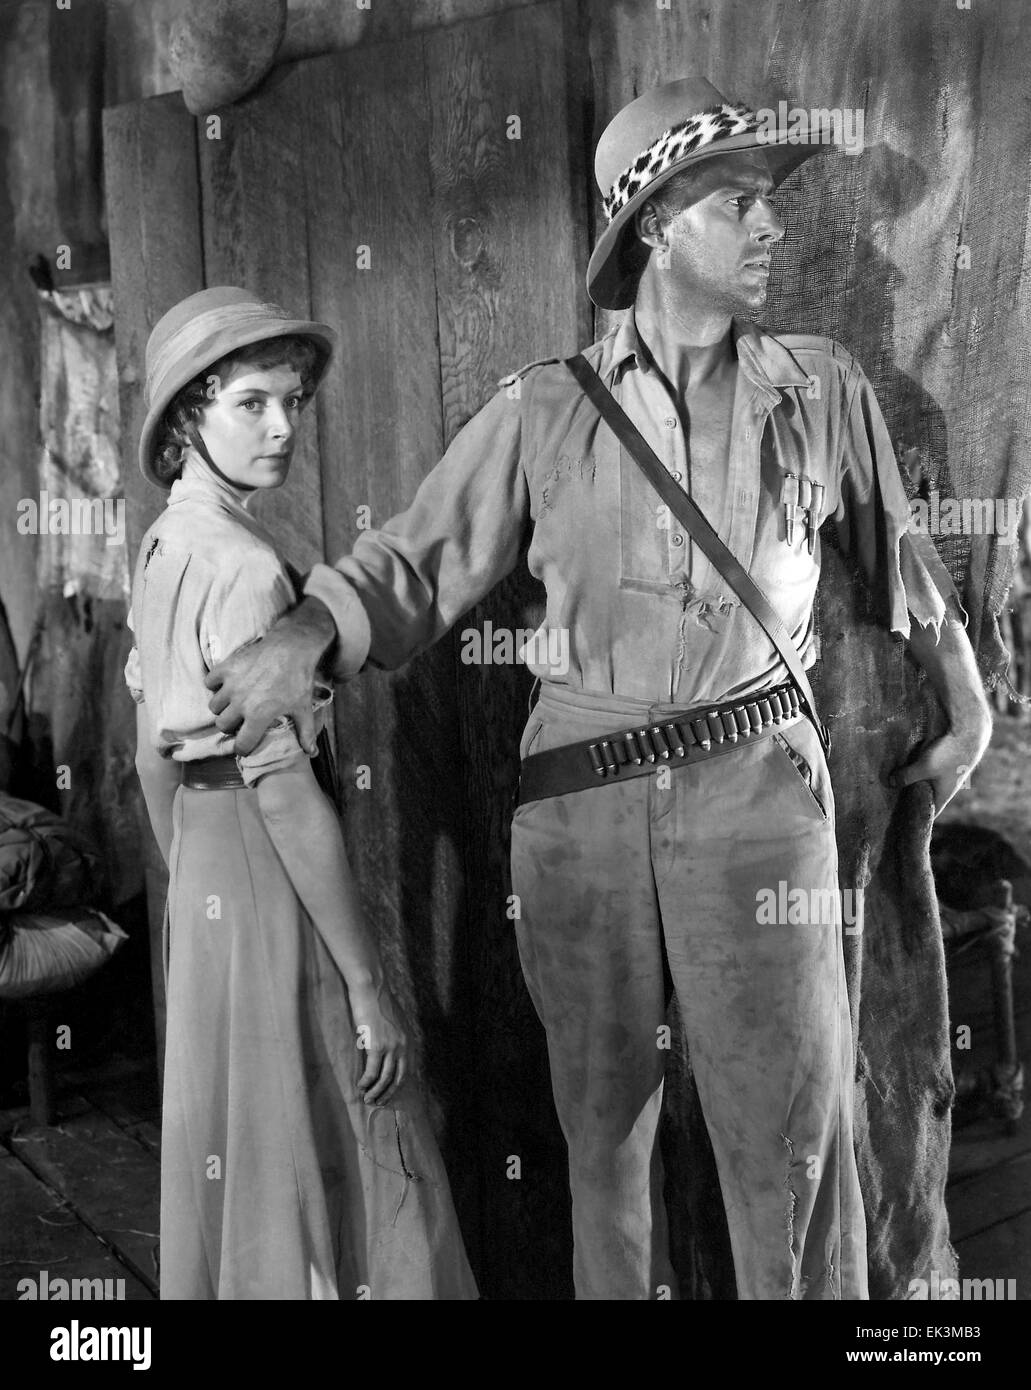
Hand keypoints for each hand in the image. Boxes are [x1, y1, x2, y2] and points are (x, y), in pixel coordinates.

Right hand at [205, 598, 334, 754]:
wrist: (291, 647)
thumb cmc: (298, 679)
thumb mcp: (303, 708)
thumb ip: (306, 733)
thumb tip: (312, 754)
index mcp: (258, 716)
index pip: (241, 744)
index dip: (244, 748)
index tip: (246, 744)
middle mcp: (240, 702)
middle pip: (222, 726)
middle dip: (231, 726)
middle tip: (241, 721)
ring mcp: (231, 684)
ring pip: (214, 707)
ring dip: (222, 708)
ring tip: (234, 703)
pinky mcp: (226, 668)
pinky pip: (210, 683)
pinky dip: (215, 685)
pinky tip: (227, 685)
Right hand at [351, 982, 408, 1105]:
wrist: (371, 988)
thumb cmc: (378, 1002)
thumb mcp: (393, 1021)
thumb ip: (394, 1036)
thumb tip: (387, 1049)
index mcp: (409, 1040)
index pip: (407, 1070)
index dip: (397, 1085)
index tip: (389, 1093)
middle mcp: (403, 1045)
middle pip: (398, 1078)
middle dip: (388, 1093)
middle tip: (378, 1102)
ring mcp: (391, 1046)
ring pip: (385, 1078)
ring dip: (376, 1091)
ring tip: (368, 1099)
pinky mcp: (376, 1045)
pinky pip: (372, 1071)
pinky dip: (366, 1082)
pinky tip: (360, 1086)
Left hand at [890, 717, 990, 817]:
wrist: (970, 734)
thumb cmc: (948, 755)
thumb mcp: (923, 767)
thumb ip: (906, 776)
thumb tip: (890, 783)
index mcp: (943, 795)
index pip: (930, 813)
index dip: (918, 818)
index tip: (903, 821)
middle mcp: (946, 787)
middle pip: (927, 798)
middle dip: (912, 799)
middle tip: (893, 801)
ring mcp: (947, 775)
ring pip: (928, 783)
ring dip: (914, 783)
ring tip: (895, 783)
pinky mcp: (946, 763)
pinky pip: (929, 771)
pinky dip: (919, 771)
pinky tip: (906, 766)